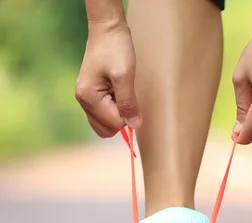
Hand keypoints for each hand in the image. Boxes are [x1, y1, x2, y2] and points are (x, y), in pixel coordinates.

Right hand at [75, 21, 140, 137]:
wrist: (108, 30)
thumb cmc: (116, 49)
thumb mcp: (125, 76)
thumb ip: (128, 103)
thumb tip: (134, 127)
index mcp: (88, 97)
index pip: (114, 124)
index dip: (128, 116)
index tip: (133, 98)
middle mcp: (83, 101)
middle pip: (106, 129)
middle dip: (121, 119)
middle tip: (127, 96)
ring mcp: (86, 99)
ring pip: (105, 124)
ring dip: (119, 114)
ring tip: (122, 92)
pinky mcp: (92, 95)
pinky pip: (105, 113)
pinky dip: (115, 109)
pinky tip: (119, 92)